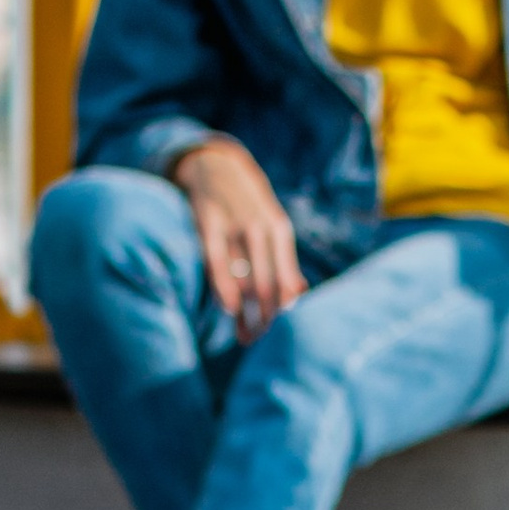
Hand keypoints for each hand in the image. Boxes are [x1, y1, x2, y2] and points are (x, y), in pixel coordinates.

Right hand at [174, 138, 306, 338]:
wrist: (215, 166)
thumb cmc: (246, 208)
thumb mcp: (271, 227)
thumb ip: (283, 260)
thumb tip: (301, 295)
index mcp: (279, 230)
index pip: (289, 282)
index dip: (287, 314)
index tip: (282, 337)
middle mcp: (260, 228)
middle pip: (269, 286)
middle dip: (267, 320)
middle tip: (262, 343)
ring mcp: (233, 225)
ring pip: (245, 279)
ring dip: (246, 314)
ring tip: (245, 338)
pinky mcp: (207, 223)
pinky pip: (217, 261)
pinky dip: (225, 288)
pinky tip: (230, 310)